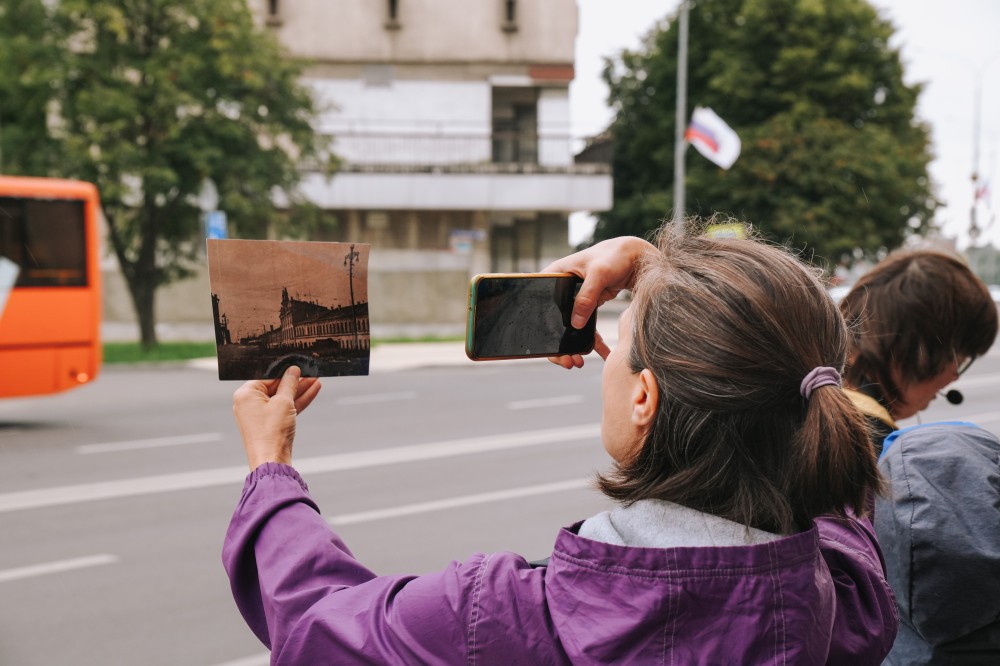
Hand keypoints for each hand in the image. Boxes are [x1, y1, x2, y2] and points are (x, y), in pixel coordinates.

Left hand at [233, 365, 322, 470]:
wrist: (272, 460)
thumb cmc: (272, 431)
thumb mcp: (284, 402)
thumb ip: (290, 383)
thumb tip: (293, 370)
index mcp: (246, 394)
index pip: (267, 376)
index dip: (284, 370)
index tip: (298, 363)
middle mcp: (249, 403)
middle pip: (276, 386)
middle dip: (295, 380)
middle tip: (310, 370)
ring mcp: (260, 414)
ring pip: (283, 397)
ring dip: (300, 389)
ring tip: (316, 379)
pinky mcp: (270, 423)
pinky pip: (285, 408)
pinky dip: (298, 401)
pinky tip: (313, 391)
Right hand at [542, 236, 654, 367]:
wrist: (636, 256)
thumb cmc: (614, 256)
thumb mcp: (599, 273)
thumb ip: (587, 296)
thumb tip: (576, 324)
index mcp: (554, 276)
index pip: (539, 304)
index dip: (541, 328)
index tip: (551, 347)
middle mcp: (561, 289)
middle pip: (553, 321)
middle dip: (559, 344)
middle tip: (568, 361)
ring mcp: (575, 299)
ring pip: (569, 328)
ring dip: (575, 347)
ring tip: (578, 362)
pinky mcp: (589, 305)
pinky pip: (587, 327)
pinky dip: (594, 341)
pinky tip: (602, 354)